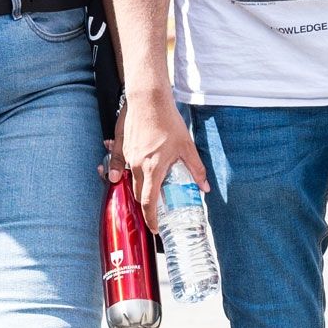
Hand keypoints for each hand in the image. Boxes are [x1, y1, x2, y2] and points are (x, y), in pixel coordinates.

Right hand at [120, 92, 204, 216]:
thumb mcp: (186, 146)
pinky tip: (135, 170)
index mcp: (153, 168)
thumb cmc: (167, 120)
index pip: (148, 202)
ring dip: (140, 187)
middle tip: (156, 209)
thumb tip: (204, 187)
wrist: (148, 99)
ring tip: (151, 187)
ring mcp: (128, 156)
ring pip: (131, 180)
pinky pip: (123, 166)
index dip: (151, 218)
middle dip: (146, 204)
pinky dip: (128, 172)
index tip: (155, 227)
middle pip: (138, 194)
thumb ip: (195, 168)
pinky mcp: (123, 147)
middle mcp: (137, 165)